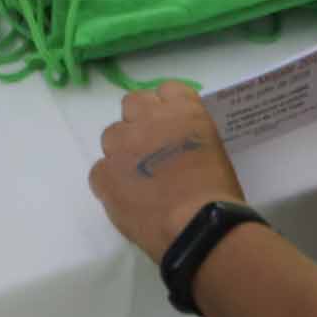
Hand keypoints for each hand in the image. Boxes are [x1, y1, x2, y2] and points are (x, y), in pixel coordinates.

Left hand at [88, 84, 245, 262]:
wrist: (197, 225)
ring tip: (137, 179)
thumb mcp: (212, 151)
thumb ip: (188, 138)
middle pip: (133, 104)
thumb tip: (174, 149)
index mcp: (183, 110)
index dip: (166, 110)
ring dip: (121, 151)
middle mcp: (149, 118)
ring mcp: (123, 143)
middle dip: (139, 123)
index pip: (166, 91)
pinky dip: (110, 184)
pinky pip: (99, 172)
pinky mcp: (104, 173)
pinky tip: (127, 200)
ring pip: (111, 136)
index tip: (170, 129)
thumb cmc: (216, 194)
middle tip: (150, 151)